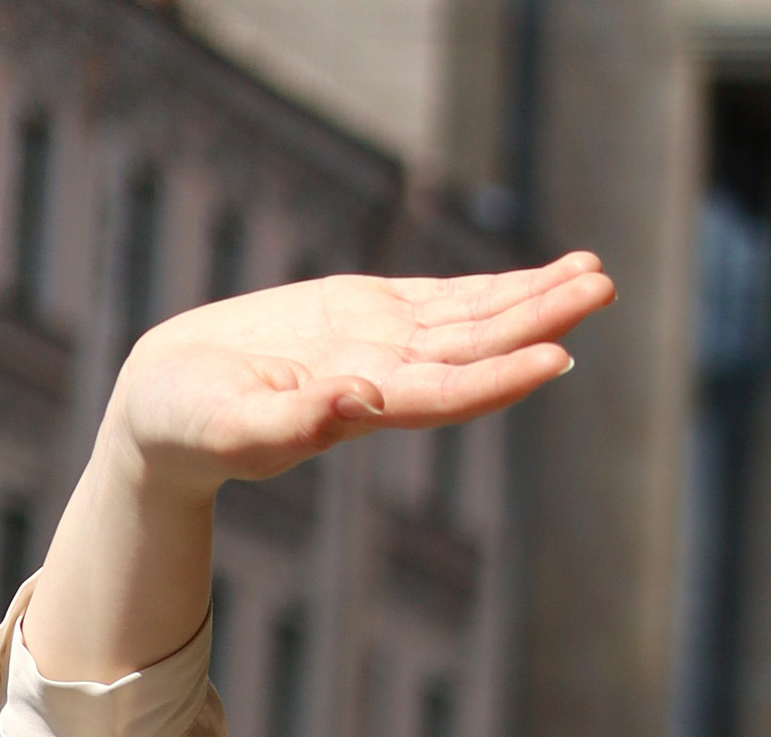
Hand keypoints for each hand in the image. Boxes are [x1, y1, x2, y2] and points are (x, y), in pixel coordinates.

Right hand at [25, 255, 613, 686]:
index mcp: (362, 407)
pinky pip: (438, 301)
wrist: (168, 410)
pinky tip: (533, 280)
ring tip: (591, 272)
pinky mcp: (360, 315)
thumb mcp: (233, 428)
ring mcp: (379, 345)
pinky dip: (486, 289)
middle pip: (478, 344)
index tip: (558, 353)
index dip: (502, 374)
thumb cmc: (191, 428)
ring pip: (470, 317)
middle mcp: (386, 376)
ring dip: (531, 296)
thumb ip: (295, 422)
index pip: (448, 392)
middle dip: (541, 314)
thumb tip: (357, 402)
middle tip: (602, 286)